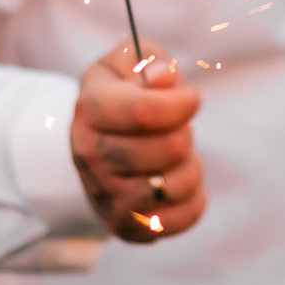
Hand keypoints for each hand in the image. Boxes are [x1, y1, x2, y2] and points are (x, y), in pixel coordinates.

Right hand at [69, 41, 204, 243]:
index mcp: (90, 111)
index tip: (192, 99)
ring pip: (178, 185)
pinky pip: (182, 218)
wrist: (91, 146)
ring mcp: (106, 196)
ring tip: (174, 157)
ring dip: (190, 166)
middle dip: (186, 132)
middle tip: (175, 129)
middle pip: (170, 149)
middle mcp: (92, 157)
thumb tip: (165, 78)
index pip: (147, 111)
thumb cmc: (119, 95)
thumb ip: (148, 58)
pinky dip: (193, 199)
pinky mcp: (125, 227)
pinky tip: (176, 182)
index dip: (183, 103)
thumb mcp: (126, 62)